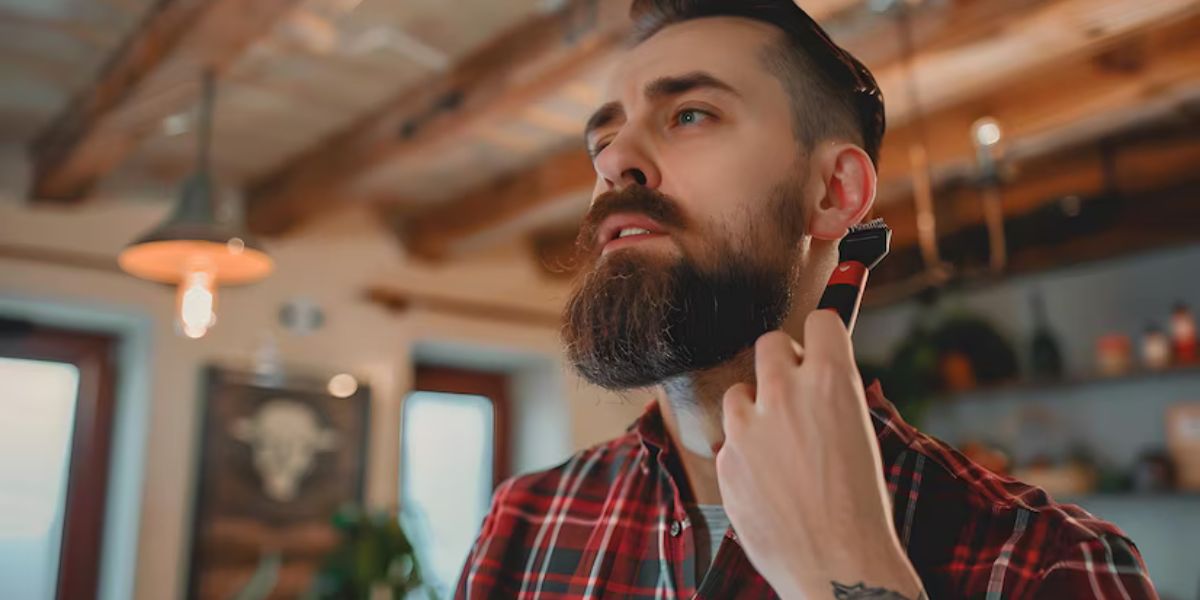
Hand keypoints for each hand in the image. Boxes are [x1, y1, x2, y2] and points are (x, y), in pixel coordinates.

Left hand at [716, 310, 924, 598]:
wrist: (836, 566)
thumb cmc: (861, 506)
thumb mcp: (862, 435)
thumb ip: (833, 397)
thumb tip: (817, 373)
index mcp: (832, 381)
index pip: (820, 320)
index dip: (822, 336)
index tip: (820, 348)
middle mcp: (785, 393)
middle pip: (770, 343)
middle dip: (783, 362)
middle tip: (796, 392)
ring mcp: (748, 426)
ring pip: (740, 391)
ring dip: (756, 409)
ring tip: (781, 446)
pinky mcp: (725, 458)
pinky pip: (730, 438)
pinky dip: (744, 452)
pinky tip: (768, 481)